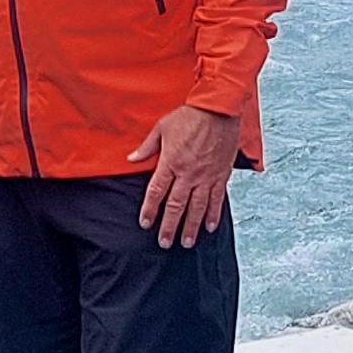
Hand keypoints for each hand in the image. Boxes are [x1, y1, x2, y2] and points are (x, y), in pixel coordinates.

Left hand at [132, 104, 240, 248]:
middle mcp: (188, 173)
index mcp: (171, 162)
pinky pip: (217, 199)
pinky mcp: (221, 175)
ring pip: (197, 207)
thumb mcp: (162, 127)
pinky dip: (213, 214)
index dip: (150, 209)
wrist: (218, 108)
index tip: (145, 223)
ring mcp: (206, 176)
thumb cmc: (190, 116)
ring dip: (191, 227)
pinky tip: (209, 227)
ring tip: (186, 242)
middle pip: (176, 205)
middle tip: (164, 243)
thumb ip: (147, 147)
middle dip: (169, 226)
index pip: (157, 192)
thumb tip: (131, 158)